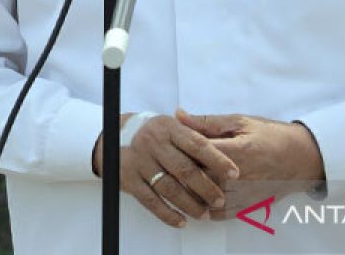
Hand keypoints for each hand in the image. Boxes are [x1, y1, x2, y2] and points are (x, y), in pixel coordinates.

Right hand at [94, 113, 239, 228]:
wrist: (111, 136)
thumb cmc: (149, 131)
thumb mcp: (168, 124)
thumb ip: (192, 132)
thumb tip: (222, 141)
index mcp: (168, 128)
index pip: (197, 144)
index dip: (218, 160)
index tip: (234, 173)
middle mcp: (154, 144)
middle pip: (185, 170)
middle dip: (206, 187)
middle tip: (220, 199)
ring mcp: (141, 162)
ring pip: (170, 188)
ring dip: (190, 204)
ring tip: (204, 213)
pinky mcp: (129, 180)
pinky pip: (151, 201)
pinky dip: (168, 214)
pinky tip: (181, 221)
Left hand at [176, 110, 324, 219]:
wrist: (301, 158)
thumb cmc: (270, 135)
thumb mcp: (240, 122)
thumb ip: (206, 122)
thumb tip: (178, 116)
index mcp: (235, 151)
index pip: (197, 153)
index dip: (179, 149)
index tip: (167, 144)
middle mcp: (238, 177)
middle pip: (198, 178)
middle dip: (180, 171)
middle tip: (165, 164)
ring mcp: (242, 194)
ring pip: (205, 199)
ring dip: (188, 192)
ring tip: (174, 182)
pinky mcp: (247, 206)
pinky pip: (219, 214)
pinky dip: (203, 208)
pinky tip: (194, 199)